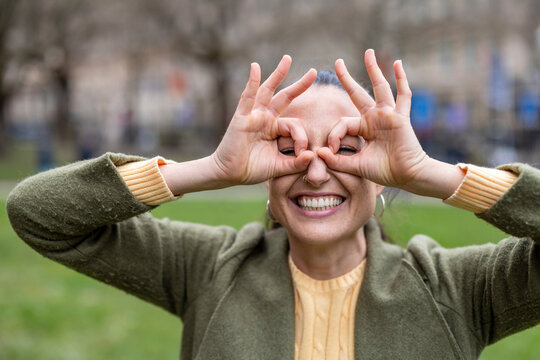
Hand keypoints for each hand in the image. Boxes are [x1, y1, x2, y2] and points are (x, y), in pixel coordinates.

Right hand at [212, 55, 316, 184]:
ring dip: (278, 74)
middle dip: (299, 85)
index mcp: (275, 129)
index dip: (302, 138)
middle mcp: (265, 118)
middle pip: (285, 97)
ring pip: (268, 91)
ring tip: (288, 59)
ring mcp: (253, 116)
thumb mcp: (279, 167)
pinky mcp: (241, 118)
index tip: (302, 153)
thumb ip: (296, 163)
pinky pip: (247, 97)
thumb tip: (312, 156)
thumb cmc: (252, 169)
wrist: (229, 174)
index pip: (294, 126)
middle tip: (314, 71)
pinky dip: (251, 82)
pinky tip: (255, 67)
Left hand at [318, 49, 427, 188]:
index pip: (342, 123)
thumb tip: (318, 152)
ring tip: (368, 52)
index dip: (334, 135)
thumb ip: (336, 160)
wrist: (406, 176)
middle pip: (357, 93)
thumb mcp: (354, 165)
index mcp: (363, 128)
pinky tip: (398, 63)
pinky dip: (401, 79)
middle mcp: (374, 118)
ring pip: (379, 87)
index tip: (332, 149)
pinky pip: (403, 95)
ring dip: (373, 69)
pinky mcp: (400, 117)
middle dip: (346, 78)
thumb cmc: (383, 171)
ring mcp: (388, 115)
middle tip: (337, 62)